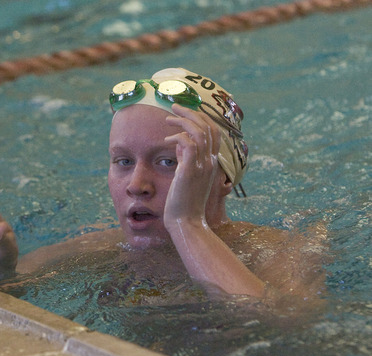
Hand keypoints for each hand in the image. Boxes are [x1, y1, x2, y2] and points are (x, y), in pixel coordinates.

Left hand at [163, 104, 220, 226]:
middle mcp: (210, 162)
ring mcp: (202, 166)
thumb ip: (185, 158)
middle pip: (208, 126)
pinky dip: (178, 136)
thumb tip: (178, 142)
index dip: (200, 117)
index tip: (183, 112)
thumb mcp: (186, 175)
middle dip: (191, 112)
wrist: (186, 223)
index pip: (213, 132)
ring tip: (168, 118)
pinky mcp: (190, 171)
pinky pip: (189, 143)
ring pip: (200, 131)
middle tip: (174, 106)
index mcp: (212, 162)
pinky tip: (167, 140)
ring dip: (183, 120)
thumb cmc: (183, 202)